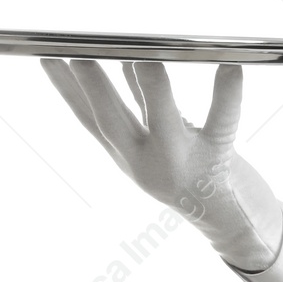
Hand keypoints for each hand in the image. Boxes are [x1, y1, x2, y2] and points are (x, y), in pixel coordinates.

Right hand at [41, 58, 282, 271]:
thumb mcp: (159, 144)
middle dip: (95, 90)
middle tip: (80, 56)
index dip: (65, 91)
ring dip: (153, 88)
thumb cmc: (198, 174)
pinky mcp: (219, 161)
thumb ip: (143, 107)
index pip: (89, 121)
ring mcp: (182, 164)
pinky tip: (230, 67)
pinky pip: (222, 124)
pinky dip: (227, 96)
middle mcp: (148, 164)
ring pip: (163, 122)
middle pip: (113, 124)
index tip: (47, 58)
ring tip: (146, 56)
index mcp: (129, 157)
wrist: (235, 225)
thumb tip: (129, 62)